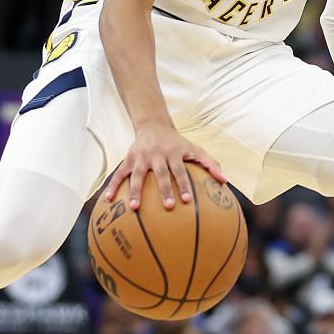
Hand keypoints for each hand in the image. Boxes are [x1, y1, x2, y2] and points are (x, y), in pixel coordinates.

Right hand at [98, 122, 224, 211]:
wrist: (153, 125)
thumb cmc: (177, 143)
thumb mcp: (194, 148)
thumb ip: (210, 163)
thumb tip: (225, 181)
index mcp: (173, 153)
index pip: (180, 171)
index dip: (184, 185)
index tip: (187, 200)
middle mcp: (157, 155)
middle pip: (161, 174)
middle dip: (164, 190)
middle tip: (168, 206)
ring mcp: (141, 158)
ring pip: (137, 176)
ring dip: (135, 191)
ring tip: (134, 207)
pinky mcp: (128, 160)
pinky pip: (119, 174)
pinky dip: (113, 186)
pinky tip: (108, 200)